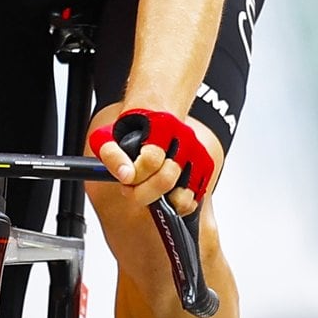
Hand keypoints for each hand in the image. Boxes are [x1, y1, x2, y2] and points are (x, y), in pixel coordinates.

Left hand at [89, 104, 219, 215]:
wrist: (160, 112)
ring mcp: (197, 156)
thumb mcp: (113, 133)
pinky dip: (176, 205)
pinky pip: (193, 201)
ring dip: (162, 200)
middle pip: (166, 180)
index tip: (125, 179)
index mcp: (162, 127)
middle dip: (143, 192)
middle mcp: (184, 141)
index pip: (151, 160)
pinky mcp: (205, 170)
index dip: (134, 175)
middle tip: (131, 188)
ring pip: (183, 197)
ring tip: (149, 192)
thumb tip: (125, 175)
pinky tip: (164, 196)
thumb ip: (112, 154)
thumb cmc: (137, 127)